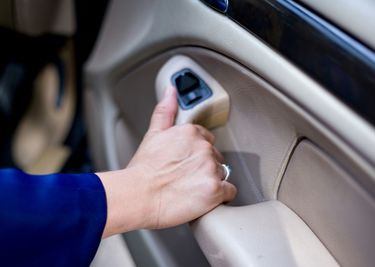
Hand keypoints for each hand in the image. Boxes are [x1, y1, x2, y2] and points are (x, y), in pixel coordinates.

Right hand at [98, 87, 236, 237]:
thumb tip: (171, 90)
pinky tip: (205, 198)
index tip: (187, 162)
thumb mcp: (153, 135)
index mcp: (190, 133)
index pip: (206, 140)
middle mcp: (203, 148)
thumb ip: (165, 111)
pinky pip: (229, 191)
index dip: (196, 154)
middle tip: (187, 178)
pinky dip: (221, 196)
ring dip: (212, 181)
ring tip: (192, 190)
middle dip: (204, 167)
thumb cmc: (142, 171)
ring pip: (222, 174)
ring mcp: (210, 169)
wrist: (138, 197)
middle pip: (215, 157)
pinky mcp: (215, 190)